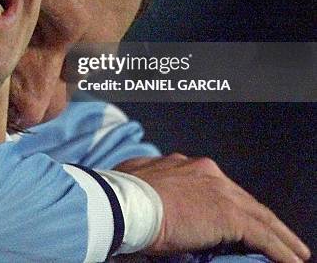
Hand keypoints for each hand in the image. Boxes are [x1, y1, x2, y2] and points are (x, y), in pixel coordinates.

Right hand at [116, 154, 310, 262]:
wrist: (125, 203)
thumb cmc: (120, 196)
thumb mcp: (135, 181)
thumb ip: (149, 183)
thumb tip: (146, 192)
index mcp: (182, 165)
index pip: (215, 186)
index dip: (228, 203)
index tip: (234, 218)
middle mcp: (204, 171)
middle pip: (242, 198)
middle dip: (259, 218)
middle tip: (279, 236)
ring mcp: (219, 190)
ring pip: (259, 215)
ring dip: (280, 236)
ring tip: (296, 253)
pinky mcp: (228, 213)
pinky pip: (263, 235)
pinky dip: (281, 250)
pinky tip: (293, 262)